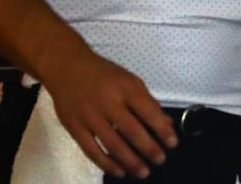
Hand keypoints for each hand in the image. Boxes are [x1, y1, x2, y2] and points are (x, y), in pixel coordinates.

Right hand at [42, 48, 177, 178]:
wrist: (67, 67)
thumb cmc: (105, 75)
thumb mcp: (130, 81)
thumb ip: (148, 103)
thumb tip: (166, 124)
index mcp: (126, 88)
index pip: (148, 111)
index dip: (162, 129)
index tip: (173, 143)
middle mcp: (108, 102)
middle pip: (131, 131)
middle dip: (149, 149)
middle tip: (160, 160)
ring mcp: (89, 116)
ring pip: (112, 144)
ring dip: (130, 161)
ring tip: (143, 172)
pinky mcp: (74, 127)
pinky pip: (91, 150)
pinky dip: (106, 163)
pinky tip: (119, 171)